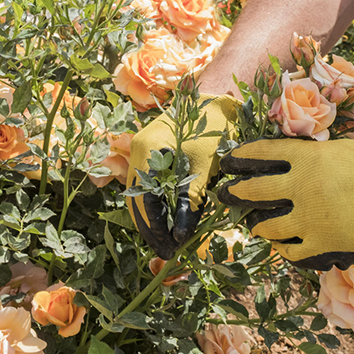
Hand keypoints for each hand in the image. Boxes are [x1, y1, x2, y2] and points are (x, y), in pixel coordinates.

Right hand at [126, 94, 240, 259]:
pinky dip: (155, 204)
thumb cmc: (213, 130)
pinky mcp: (150, 154)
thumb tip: (181, 235)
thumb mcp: (203, 168)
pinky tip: (168, 220)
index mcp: (147, 150)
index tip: (169, 248)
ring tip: (168, 241)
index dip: (155, 227)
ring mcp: (141, 151)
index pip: (144, 199)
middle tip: (167, 252)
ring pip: (140, 194)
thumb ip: (190, 201)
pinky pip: (146, 185)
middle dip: (150, 228)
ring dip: (152, 219)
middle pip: (136, 199)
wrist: (217, 101)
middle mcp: (137, 150)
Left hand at [217, 138, 353, 269]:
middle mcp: (301, 186)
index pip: (261, 154)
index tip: (228, 160)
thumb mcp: (342, 150)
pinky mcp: (322, 243)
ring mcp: (309, 217)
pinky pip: (291, 251)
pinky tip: (281, 246)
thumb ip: (313, 157)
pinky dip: (283, 248)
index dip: (240, 157)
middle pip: (254, 190)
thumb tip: (293, 161)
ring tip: (253, 224)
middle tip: (226, 192)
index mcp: (307, 157)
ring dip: (256, 224)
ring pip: (266, 225)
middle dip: (234, 192)